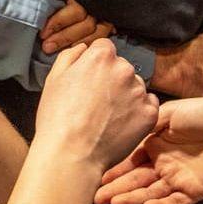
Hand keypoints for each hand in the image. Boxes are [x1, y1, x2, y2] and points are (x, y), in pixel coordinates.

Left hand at [34, 0, 114, 53]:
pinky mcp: (99, 26)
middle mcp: (92, 2)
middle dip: (65, 37)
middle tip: (46, 46)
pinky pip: (99, 38)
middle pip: (88, 24)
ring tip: (54, 50)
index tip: (43, 33)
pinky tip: (71, 51)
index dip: (60, 22)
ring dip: (75, 44)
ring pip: (97, 33)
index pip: (77, 10)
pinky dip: (86, 46)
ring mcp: (98, 14)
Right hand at [34, 39, 158, 170]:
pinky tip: (119, 124)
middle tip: (95, 102)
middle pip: (121, 67)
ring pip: (135, 87)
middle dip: (111, 80)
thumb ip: (70, 56)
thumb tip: (83, 48)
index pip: (104, 48)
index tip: (89, 79)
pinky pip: (148, 106)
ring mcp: (139, 92)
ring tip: (106, 117)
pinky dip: (137, 113)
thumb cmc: (57, 119)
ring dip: (125, 96)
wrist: (71, 155)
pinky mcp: (149, 114)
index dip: (94, 64)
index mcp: (101, 57)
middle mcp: (124, 69)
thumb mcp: (53, 79)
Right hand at [94, 96, 202, 203]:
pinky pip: (175, 202)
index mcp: (155, 145)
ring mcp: (178, 179)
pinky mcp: (195, 190)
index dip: (114, 170)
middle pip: (135, 181)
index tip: (96, 176)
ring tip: (115, 203)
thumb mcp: (169, 112)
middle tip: (97, 198)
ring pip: (151, 193)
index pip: (129, 162)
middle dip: (115, 189)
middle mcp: (163, 164)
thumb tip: (125, 133)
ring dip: (133, 199)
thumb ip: (146, 124)